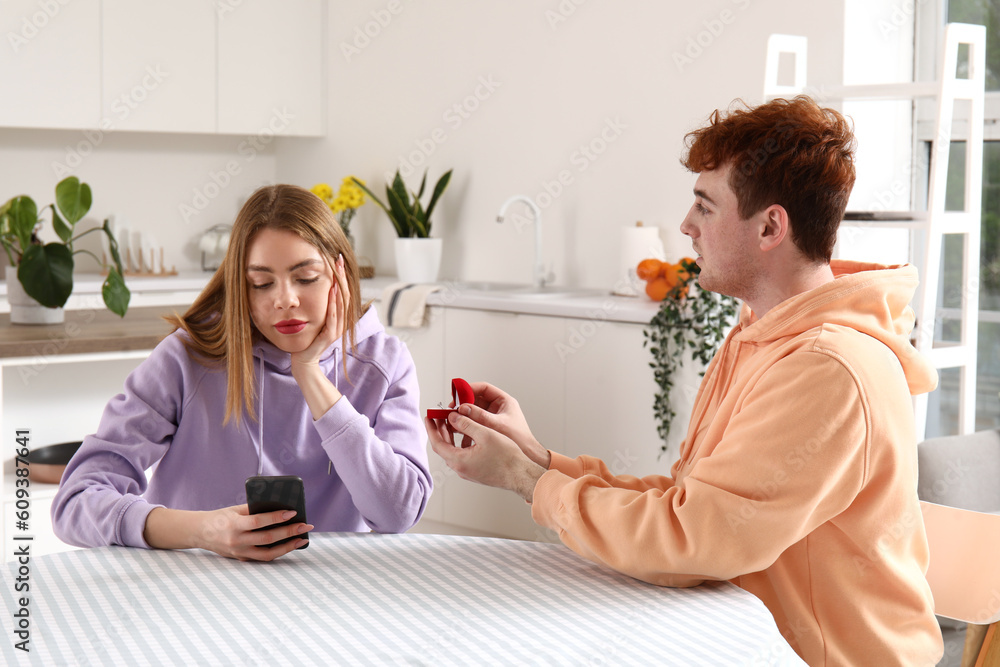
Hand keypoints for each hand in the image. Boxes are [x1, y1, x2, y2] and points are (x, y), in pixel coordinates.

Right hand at [194, 504, 312, 561]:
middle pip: (267, 539)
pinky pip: (263, 557)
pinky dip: (278, 551)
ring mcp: (240, 552)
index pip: (259, 521)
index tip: (292, 513)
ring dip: (288, 547)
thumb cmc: (220, 517)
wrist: (200, 533)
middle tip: (305, 526)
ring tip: (302, 539)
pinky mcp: (241, 558)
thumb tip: (279, 507)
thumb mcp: (235, 509)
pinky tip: (290, 545)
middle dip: (289, 532)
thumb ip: (254, 509)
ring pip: (268, 553)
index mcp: (234, 524)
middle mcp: (237, 540)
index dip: (276, 518)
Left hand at [291, 253, 347, 368]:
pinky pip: (333, 316)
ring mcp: (336, 329)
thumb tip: (320, 288)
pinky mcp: (330, 335)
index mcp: (338, 317)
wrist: (303, 360)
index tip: (337, 260)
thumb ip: (320, 307)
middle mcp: (341, 322)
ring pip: (341, 304)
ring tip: (337, 271)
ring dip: (340, 286)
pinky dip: (333, 303)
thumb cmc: (306, 339)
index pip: (342, 293)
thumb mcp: (314, 319)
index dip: (341, 276)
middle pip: (345, 295)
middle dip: (342, 276)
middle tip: (339, 259)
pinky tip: (332, 291)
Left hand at [425, 410, 545, 501]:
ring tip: (454, 421)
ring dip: (451, 436)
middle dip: (440, 430)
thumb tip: (452, 417)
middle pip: (443, 447)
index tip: (429, 416)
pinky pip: (462, 456)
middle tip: (440, 415)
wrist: (521, 475)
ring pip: (453, 451)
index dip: (431, 428)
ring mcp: (468, 472)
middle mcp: (461, 469)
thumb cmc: (507, 457)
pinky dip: (460, 443)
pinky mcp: (475, 472)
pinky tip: (468, 434)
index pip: (437, 443)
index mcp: (459, 461)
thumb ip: (466, 424)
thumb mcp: (485, 434)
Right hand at [456, 382, 549, 467]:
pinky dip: (467, 427)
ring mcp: (493, 419)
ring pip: (474, 413)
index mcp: (504, 402)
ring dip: (463, 417)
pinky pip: (475, 424)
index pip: (484, 388)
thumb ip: (479, 416)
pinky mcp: (489, 429)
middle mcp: (498, 409)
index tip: (458, 394)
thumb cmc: (520, 440)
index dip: (469, 389)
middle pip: (476, 400)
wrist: (526, 457)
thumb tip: (463, 408)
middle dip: (463, 405)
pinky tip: (461, 434)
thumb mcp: (497, 425)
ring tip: (454, 421)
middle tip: (452, 409)